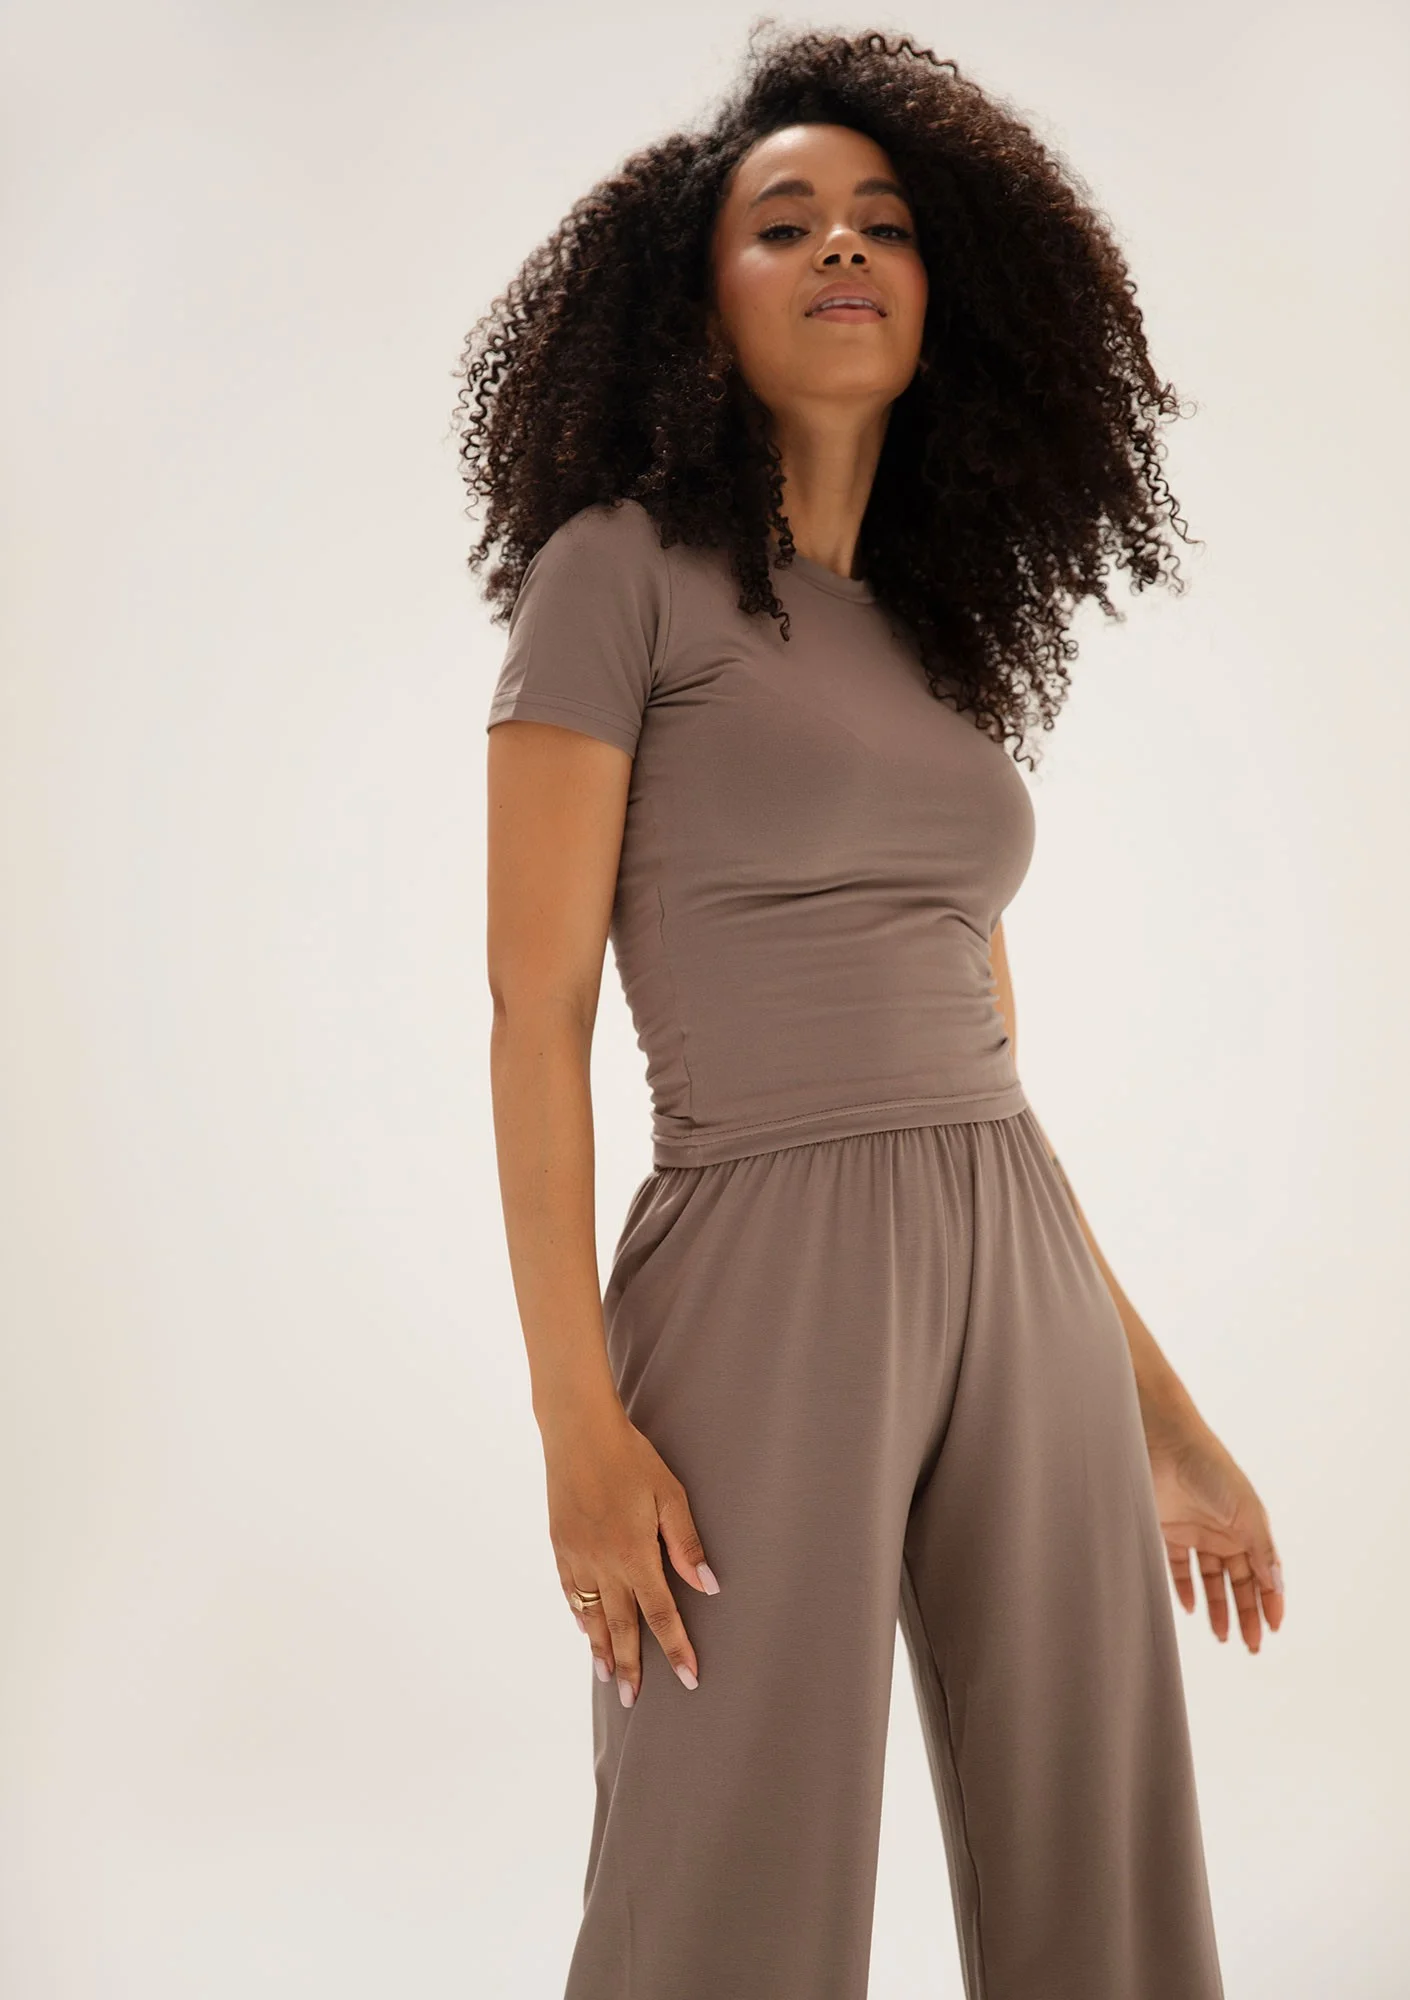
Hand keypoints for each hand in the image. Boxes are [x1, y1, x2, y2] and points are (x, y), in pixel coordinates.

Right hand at [541, 1400, 719, 1707]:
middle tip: (633, 1699)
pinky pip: (571, 1591)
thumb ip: (687, 1544)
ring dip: (600, 1648)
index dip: (677, 1648)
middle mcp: (603, 1563)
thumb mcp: (669, 1494)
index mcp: (634, 1554)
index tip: (689, 1678)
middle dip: (630, 1665)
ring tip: (607, 1677)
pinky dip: (580, 1613)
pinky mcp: (560, 1544)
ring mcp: (577, 1556)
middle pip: (621, 1625)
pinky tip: (585, 1628)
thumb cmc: (632, 1458)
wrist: (578, 1432)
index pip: (660, 1613)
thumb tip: (709, 1587)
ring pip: (592, 1614)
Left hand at [1146, 1420, 1284, 1651]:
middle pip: (1239, 1581)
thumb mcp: (1245, 1510)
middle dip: (1247, 1613)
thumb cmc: (1210, 1467)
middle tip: (1250, 1644)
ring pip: (1210, 1579)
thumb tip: (1277, 1585)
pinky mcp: (1166, 1530)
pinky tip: (1188, 1608)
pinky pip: (1177, 1567)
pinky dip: (1183, 1588)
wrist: (1163, 1442)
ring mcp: (1195, 1531)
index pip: (1264, 1572)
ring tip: (1222, 1635)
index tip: (1273, 1629)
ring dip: (1216, 1607)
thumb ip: (1261, 1549)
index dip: (1270, 1601)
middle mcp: (1224, 1531)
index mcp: (1248, 1526)